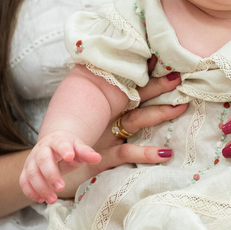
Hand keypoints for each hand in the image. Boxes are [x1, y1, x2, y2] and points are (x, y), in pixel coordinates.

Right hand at [21, 131, 100, 203]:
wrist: (53, 144)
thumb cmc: (68, 149)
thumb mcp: (79, 148)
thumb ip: (86, 153)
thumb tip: (97, 158)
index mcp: (56, 141)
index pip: (59, 143)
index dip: (64, 149)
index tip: (70, 156)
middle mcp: (41, 149)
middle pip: (42, 160)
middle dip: (51, 175)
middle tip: (61, 188)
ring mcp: (31, 160)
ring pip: (31, 173)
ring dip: (40, 188)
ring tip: (52, 200)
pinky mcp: (26, 170)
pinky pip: (23, 181)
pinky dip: (30, 192)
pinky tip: (41, 199)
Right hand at [52, 60, 187, 199]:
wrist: (50, 172)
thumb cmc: (79, 149)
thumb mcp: (95, 127)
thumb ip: (112, 111)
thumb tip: (120, 85)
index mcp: (108, 109)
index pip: (131, 86)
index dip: (147, 73)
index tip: (163, 57)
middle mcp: (108, 119)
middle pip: (136, 98)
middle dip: (157, 86)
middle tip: (178, 75)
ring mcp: (106, 136)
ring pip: (135, 120)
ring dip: (157, 114)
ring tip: (180, 106)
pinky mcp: (103, 157)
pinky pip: (126, 153)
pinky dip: (145, 153)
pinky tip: (165, 153)